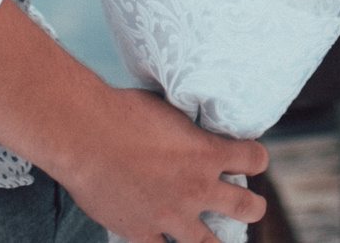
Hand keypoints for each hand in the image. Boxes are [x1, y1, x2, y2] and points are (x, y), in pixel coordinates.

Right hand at [57, 87, 270, 242]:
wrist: (84, 135)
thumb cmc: (121, 111)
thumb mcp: (168, 111)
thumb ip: (185, 129)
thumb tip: (189, 128)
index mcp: (207, 152)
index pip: (254, 159)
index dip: (254, 159)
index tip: (249, 159)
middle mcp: (196, 187)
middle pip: (246, 207)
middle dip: (253, 208)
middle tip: (251, 207)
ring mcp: (170, 215)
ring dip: (215, 242)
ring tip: (216, 241)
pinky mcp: (141, 231)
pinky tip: (165, 242)